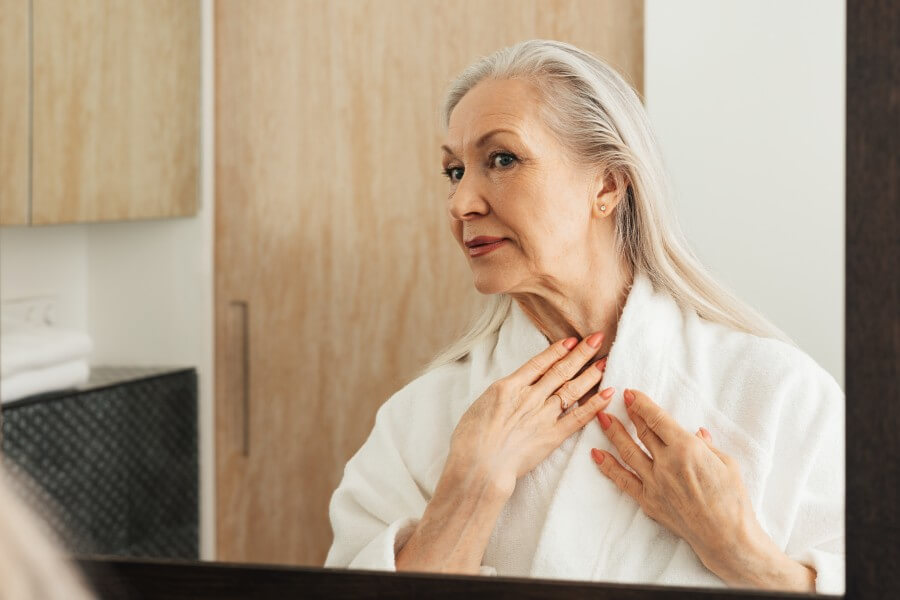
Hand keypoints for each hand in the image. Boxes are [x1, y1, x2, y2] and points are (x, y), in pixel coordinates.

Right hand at [448, 333, 615, 498]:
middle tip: (598, 338)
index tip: (571, 340)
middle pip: (560, 370)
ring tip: (605, 361)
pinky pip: (579, 417)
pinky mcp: (553, 436)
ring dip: (591, 374)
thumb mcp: (479, 407)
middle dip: (581, 353)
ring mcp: (543, 415)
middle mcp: (530, 397)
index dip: (557, 350)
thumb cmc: (470, 440)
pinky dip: (595, 404)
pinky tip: (608, 393)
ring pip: (573, 389)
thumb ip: (499, 396)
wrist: (479, 466)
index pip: (539, 363)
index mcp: (508, 387)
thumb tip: (508, 391)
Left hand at [590, 388, 765, 580]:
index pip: (657, 419)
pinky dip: (608, 466)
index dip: (641, 404)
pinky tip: (596, 454)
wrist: (726, 537)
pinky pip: (623, 480)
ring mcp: (654, 483)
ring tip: (601, 418)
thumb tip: (696, 432)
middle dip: (629, 414)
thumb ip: (707, 445)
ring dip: (613, 433)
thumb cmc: (734, 499)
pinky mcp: (649, 501)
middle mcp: (666, 463)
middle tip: (617, 400)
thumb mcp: (727, 463)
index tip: (630, 393)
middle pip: (642, 432)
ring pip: (627, 452)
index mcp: (686, 448)